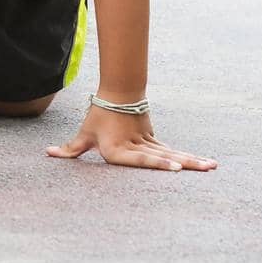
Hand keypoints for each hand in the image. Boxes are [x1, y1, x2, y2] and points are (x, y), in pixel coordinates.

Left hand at [46, 104, 216, 171]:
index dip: (158, 163)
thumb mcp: (85, 134)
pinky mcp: (155, 141)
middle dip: (185, 164)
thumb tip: (49, 154)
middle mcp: (137, 147)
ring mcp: (149, 143)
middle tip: (204, 169)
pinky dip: (190, 158)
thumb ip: (70, 149)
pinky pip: (174, 151)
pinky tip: (206, 164)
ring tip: (212, 167)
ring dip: (194, 160)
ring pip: (174, 152)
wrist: (118, 94)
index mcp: (120, 149)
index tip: (176, 168)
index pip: (140, 158)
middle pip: (163, 156)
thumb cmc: (99, 117)